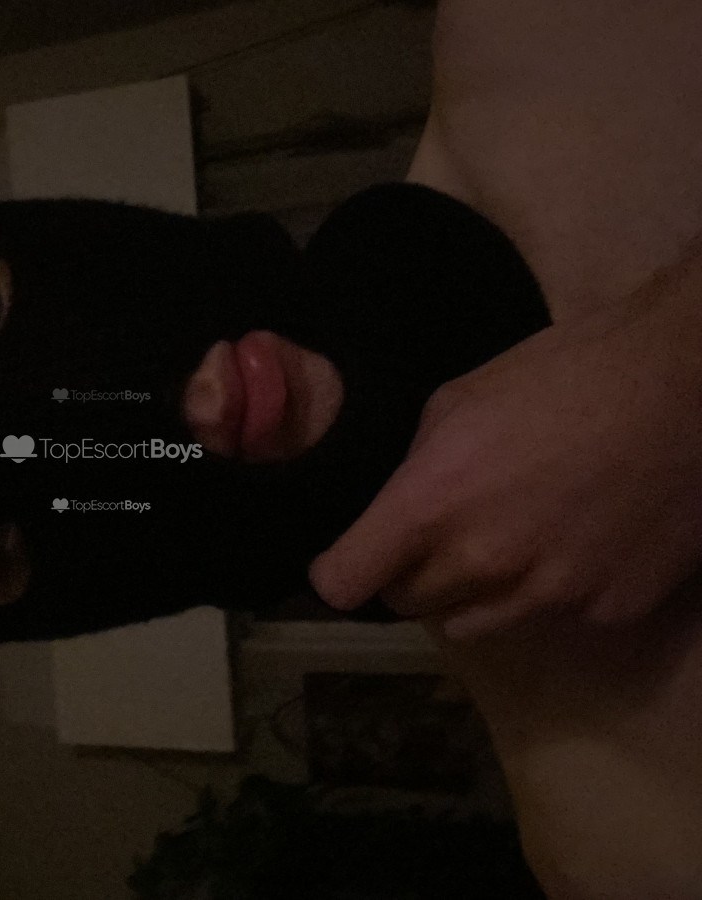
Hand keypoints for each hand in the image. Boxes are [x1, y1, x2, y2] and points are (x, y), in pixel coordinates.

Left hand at [308, 256, 701, 639]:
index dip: (338, 572)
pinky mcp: (608, 611)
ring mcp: (550, 595)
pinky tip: (576, 542)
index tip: (349, 559)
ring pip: (474, 624)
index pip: (343, 583)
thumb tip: (397, 510)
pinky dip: (549, 592)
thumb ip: (416, 471)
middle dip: (409, 576)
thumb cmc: (564, 373)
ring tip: (507, 541)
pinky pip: (552, 619)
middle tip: (436, 539)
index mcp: (431, 504)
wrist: (686, 384)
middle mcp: (483, 563)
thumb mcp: (458, 403)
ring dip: (471, 594)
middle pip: (408, 606)